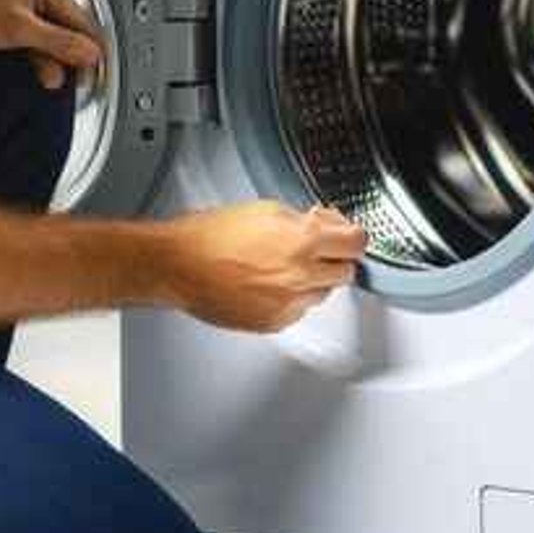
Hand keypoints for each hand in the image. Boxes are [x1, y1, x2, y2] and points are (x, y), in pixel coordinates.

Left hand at [0, 0, 104, 91]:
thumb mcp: (20, 30)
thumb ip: (59, 43)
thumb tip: (91, 53)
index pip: (82, 20)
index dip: (91, 49)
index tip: (95, 74)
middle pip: (70, 30)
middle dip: (73, 58)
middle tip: (76, 83)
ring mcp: (26, 7)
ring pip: (54, 39)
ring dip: (55, 61)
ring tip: (53, 82)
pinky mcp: (13, 21)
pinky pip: (38, 42)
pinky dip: (41, 59)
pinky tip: (42, 74)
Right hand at [162, 201, 367, 332]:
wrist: (177, 265)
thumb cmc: (209, 235)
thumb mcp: (265, 210)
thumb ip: (304, 221)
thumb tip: (325, 226)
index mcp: (302, 241)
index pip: (356, 243)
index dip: (351, 236)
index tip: (347, 236)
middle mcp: (300, 276)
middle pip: (344, 273)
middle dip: (332, 259)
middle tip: (314, 250)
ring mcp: (288, 303)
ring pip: (321, 295)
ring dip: (311, 281)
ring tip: (280, 267)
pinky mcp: (273, 322)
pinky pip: (297, 311)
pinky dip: (289, 300)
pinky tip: (265, 284)